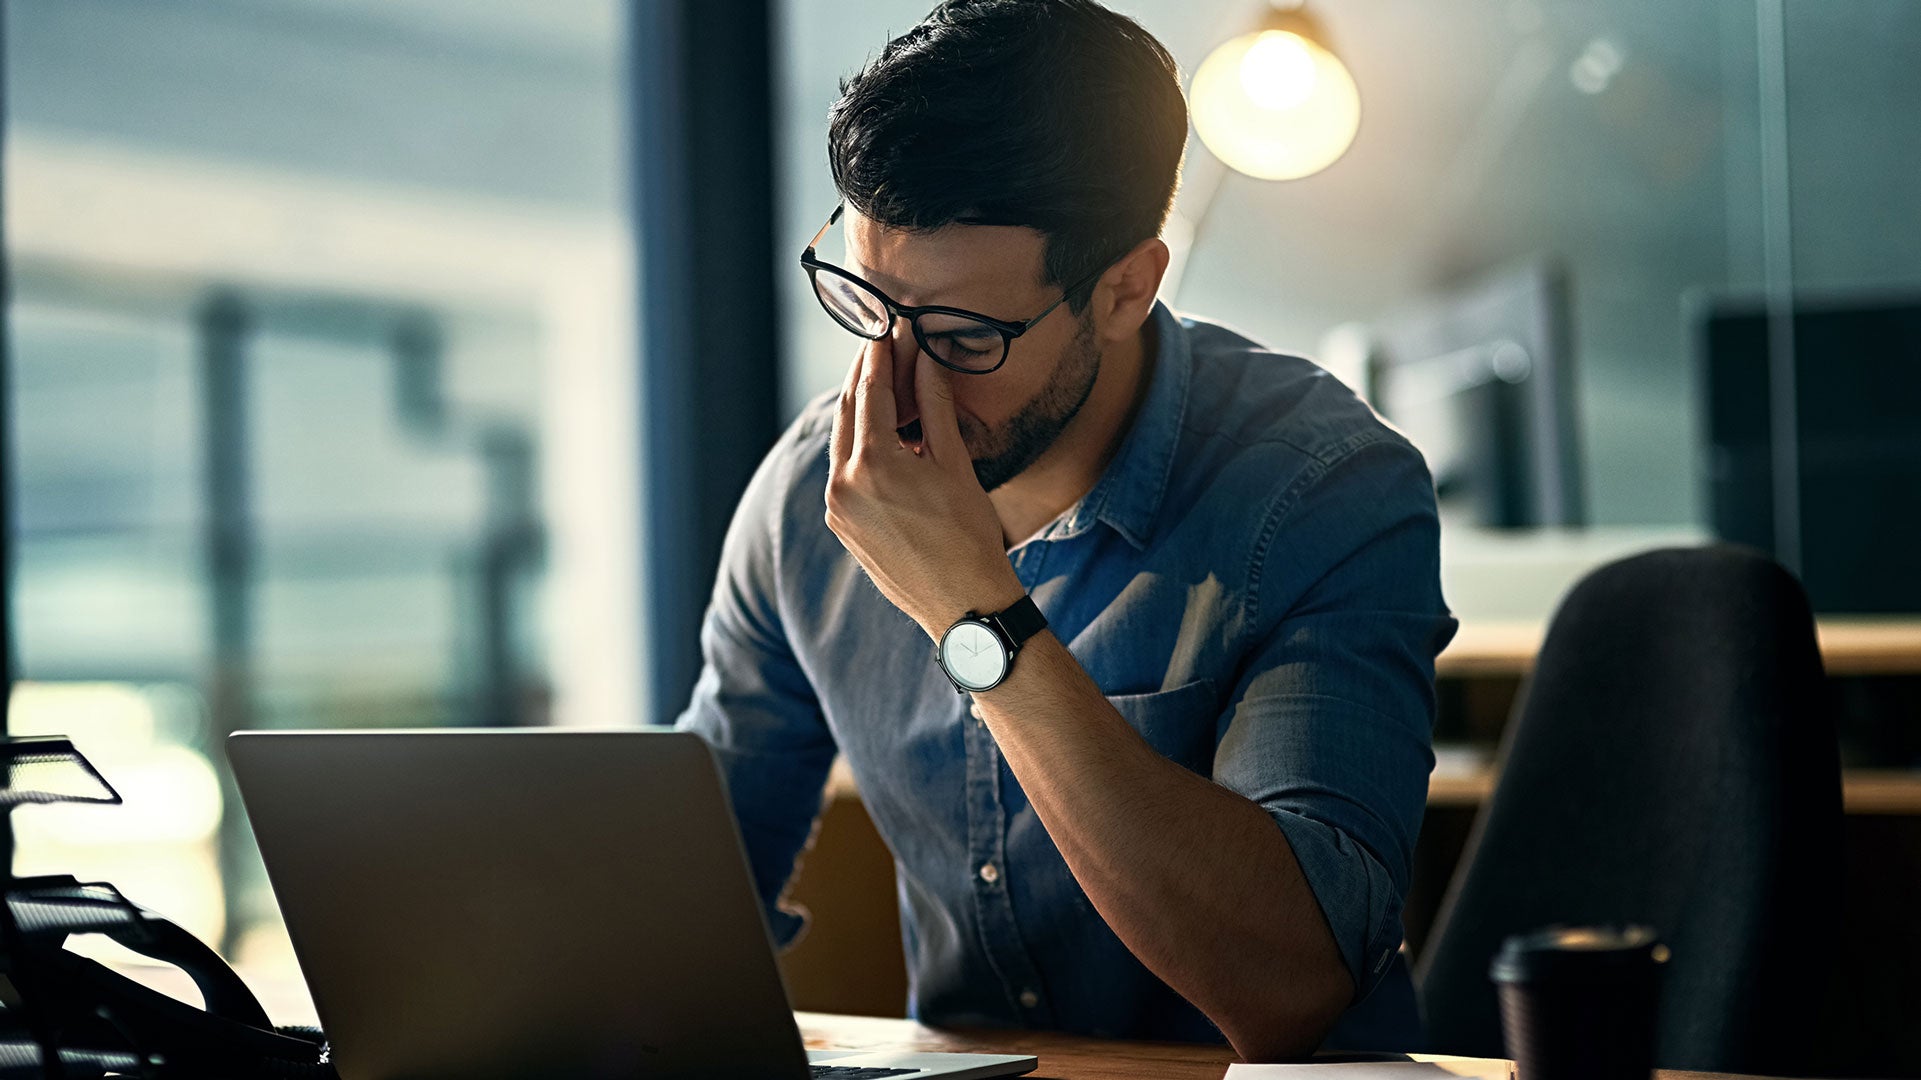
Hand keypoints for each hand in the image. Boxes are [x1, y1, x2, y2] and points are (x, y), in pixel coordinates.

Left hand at [824, 335, 1025, 637]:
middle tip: (880, 346)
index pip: (871, 391)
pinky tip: (882, 435)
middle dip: (864, 377)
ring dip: (860, 411)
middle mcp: (843, 484)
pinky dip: (859, 447)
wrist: (964, 605)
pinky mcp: (842, 526)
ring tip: (883, 384)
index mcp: (873, 464)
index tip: (887, 328)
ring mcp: (837, 508)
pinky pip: (844, 473)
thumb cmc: (969, 536)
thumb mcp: (955, 463)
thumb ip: (935, 406)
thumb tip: (926, 358)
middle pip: (848, 412)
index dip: (880, 355)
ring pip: (843, 442)